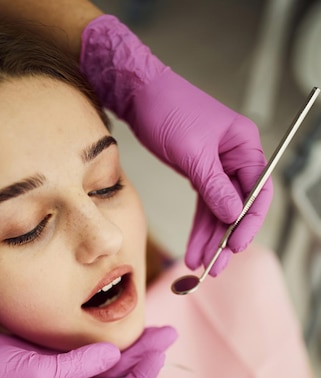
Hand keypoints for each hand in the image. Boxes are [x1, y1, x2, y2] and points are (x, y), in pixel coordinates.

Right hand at [0, 326, 176, 377]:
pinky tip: (109, 323)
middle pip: (115, 375)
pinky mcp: (43, 353)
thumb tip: (114, 355)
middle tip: (168, 333)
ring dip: (125, 346)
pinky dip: (97, 335)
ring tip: (151, 329)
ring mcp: (55, 372)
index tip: (160, 351)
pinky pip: (79, 346)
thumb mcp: (35, 377)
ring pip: (100, 360)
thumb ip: (76, 367)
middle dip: (143, 356)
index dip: (143, 375)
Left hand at [81, 15, 272, 275]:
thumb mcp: (193, 152)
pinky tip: (194, 248)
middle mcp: (235, 158)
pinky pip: (203, 207)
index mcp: (244, 145)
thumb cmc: (167, 109)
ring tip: (199, 264)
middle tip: (215, 266)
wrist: (138, 94)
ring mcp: (217, 167)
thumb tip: (232, 215)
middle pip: (238, 206)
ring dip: (210, 239)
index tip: (236, 245)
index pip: (258, 190)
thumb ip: (214, 186)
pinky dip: (198, 228)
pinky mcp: (199, 173)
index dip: (249, 222)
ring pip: (218, 211)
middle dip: (226, 238)